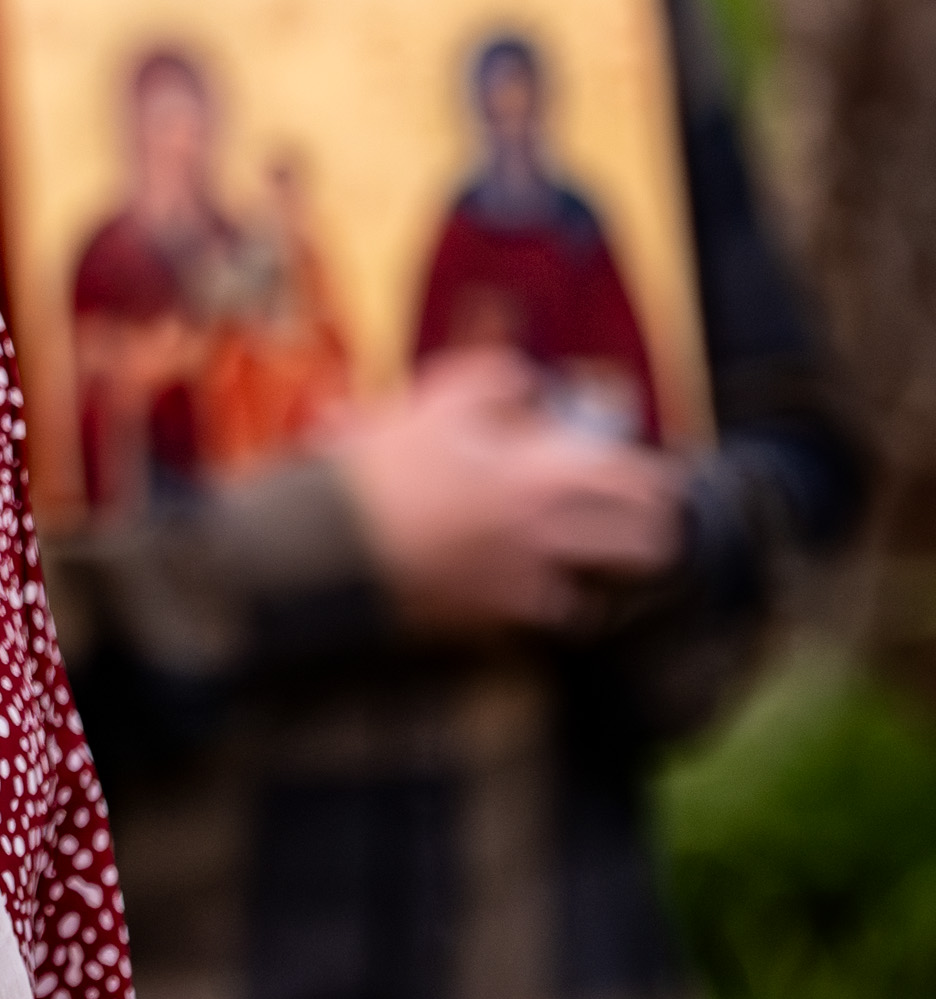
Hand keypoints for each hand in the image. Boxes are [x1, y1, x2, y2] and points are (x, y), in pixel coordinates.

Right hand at [326, 347, 681, 628]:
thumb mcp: (438, 400)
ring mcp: (525, 581)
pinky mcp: (496, 618)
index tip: (664, 476)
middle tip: (651, 523)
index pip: (635, 478)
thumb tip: (532, 383)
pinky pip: (553, 620)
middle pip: (640, 541)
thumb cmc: (385, 467)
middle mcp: (548, 533)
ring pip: (605, 588)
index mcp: (542, 474)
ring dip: (613, 572)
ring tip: (609, 560)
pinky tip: (553, 591)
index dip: (660, 478)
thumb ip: (497, 378)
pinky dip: (562, 606)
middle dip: (654, 531)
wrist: (334, 541)